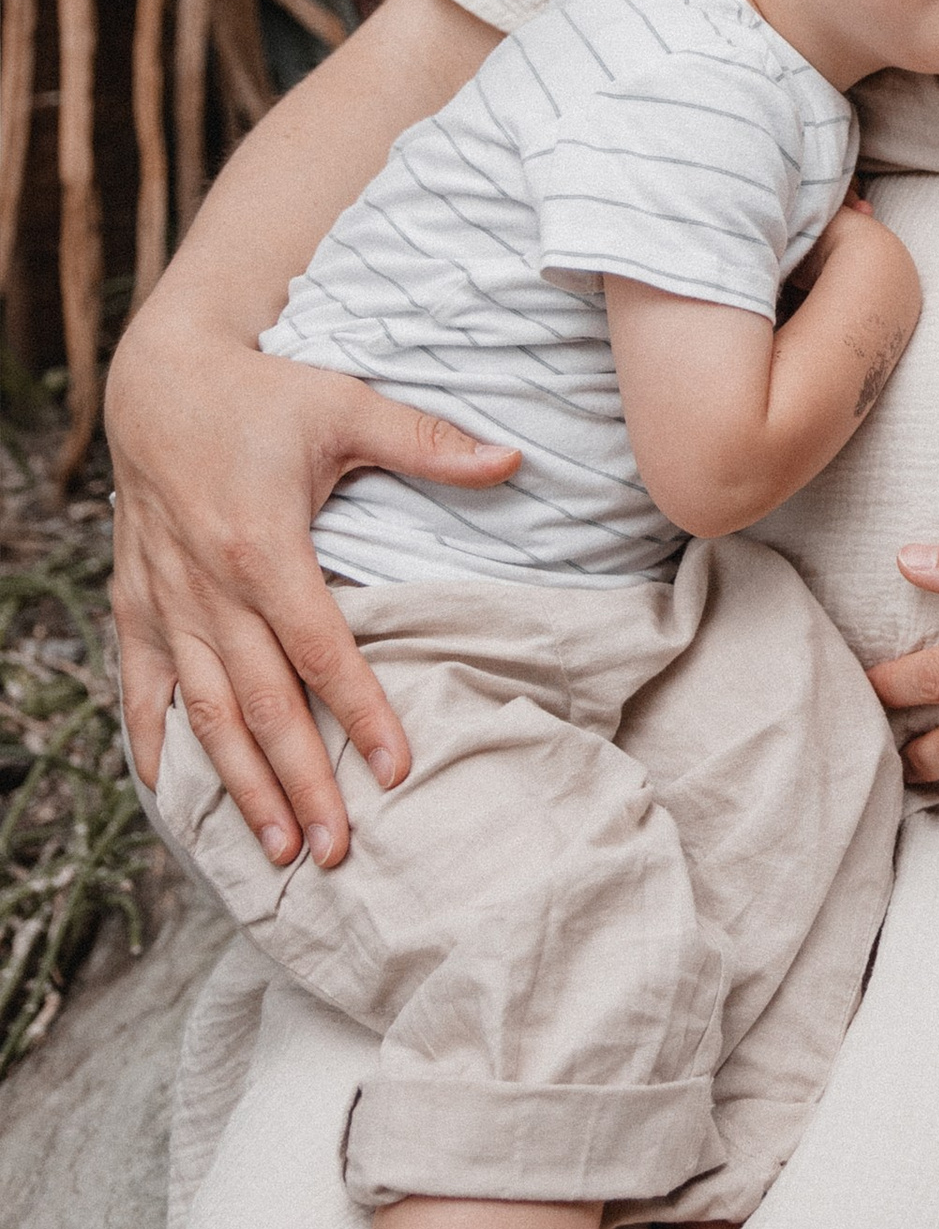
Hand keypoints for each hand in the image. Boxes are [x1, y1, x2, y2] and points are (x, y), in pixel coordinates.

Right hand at [107, 318, 518, 867]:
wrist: (159, 378)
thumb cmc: (262, 393)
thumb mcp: (347, 405)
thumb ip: (429, 442)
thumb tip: (514, 458)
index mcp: (264, 548)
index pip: (322, 651)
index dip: (360, 713)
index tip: (397, 770)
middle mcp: (208, 588)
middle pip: (262, 705)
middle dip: (301, 784)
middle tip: (338, 850)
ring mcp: (166, 602)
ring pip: (204, 714)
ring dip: (239, 785)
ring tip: (277, 850)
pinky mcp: (134, 603)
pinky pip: (140, 688)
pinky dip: (155, 744)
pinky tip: (176, 797)